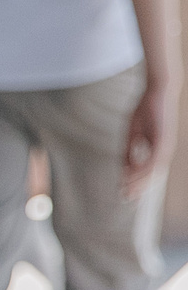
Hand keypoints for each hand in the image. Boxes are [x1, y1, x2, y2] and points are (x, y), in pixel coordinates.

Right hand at [121, 75, 175, 198]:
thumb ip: (130, 148)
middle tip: (125, 198)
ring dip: (139, 182)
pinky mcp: (164, 141)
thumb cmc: (147, 108)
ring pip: (152, 170)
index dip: (135, 181)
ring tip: (128, 190)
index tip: (123, 190)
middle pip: (151, 174)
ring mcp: (165, 146)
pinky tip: (133, 175)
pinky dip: (143, 169)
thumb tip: (125, 166)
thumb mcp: (134, 131)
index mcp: (157, 148)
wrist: (159, 91)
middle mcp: (164, 150)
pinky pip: (153, 160)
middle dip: (137, 187)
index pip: (146, 170)